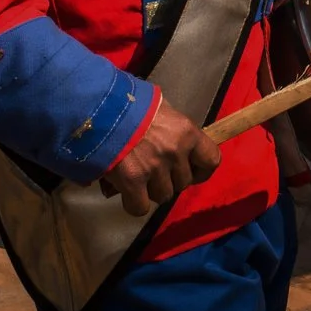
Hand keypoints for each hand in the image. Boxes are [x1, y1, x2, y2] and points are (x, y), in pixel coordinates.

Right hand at [98, 97, 218, 215]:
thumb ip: (173, 128)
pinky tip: (125, 191)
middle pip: (183, 182)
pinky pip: (141, 207)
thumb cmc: (129, 103)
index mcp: (186, 132)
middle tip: (154, 171)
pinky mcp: (132, 181)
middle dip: (170, 180)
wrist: (98, 107)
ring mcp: (154, 168)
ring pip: (163, 196)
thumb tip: (177, 141)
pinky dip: (133, 203)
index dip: (202, 170)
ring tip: (137, 176)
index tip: (191, 171)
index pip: (212, 160)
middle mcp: (175, 151)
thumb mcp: (160, 107)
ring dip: (151, 191)